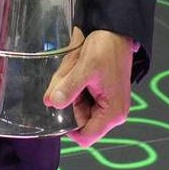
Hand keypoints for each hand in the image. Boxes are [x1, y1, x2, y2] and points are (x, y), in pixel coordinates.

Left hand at [43, 27, 133, 146]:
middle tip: (65, 84)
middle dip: (69, 105)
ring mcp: (109, 104)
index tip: (58, 109)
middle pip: (81, 122)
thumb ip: (67, 88)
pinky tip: (76, 74)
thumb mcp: (84, 69)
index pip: (86, 137)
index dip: (68, 128)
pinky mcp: (104, 95)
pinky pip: (84, 100)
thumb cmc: (107, 49)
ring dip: (71, 95)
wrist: (116, 32)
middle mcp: (113, 113)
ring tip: (72, 75)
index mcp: (112, 113)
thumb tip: (52, 103)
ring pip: (81, 110)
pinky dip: (76, 90)